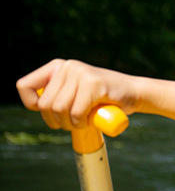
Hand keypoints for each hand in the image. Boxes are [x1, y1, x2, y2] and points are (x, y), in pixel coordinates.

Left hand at [16, 59, 136, 130]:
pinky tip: (92, 117)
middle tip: (74, 121)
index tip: (50, 111)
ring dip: (71, 123)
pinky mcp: (93, 84)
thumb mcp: (74, 92)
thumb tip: (38, 105)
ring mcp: (81, 73)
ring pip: (59, 109)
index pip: (24, 86)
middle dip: (57, 121)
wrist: (134, 93)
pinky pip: (76, 112)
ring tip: (84, 120)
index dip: (33, 105)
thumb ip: (57, 94)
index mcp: (59, 67)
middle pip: (45, 104)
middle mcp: (68, 66)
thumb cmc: (102, 98)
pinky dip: (82, 122)